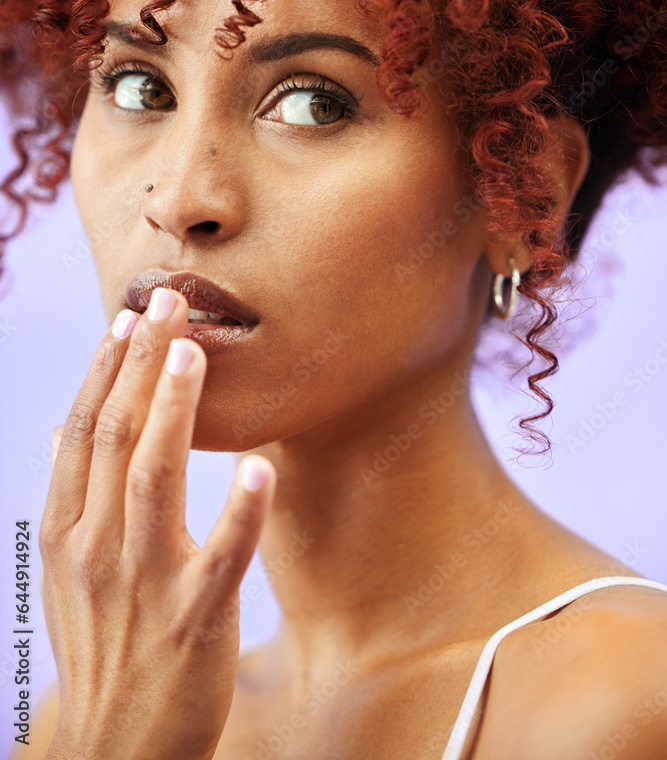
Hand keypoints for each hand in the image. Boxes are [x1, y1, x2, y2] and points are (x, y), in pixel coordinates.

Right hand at [39, 288, 275, 759]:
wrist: (115, 749)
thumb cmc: (102, 645)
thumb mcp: (69, 571)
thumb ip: (73, 500)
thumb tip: (67, 432)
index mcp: (69, 531)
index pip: (83, 431)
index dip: (105, 370)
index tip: (128, 318)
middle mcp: (100, 546)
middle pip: (117, 435)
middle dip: (142, 363)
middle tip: (168, 301)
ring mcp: (147, 581)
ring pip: (156, 479)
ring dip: (175, 412)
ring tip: (195, 353)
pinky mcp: (197, 617)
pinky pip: (222, 556)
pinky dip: (241, 513)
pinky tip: (261, 468)